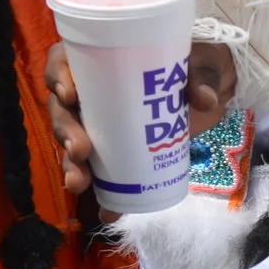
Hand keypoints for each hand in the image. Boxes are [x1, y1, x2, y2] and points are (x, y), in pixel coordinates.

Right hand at [48, 43, 228, 203]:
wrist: (210, 89)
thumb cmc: (197, 64)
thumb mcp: (201, 63)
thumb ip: (203, 77)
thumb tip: (205, 100)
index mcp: (100, 60)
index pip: (62, 61)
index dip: (57, 76)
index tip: (70, 95)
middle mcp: (91, 91)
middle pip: (63, 109)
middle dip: (66, 131)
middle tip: (80, 149)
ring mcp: (100, 122)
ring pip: (72, 142)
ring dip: (72, 164)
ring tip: (80, 182)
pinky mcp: (115, 148)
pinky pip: (99, 169)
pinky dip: (101, 189)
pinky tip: (105, 208)